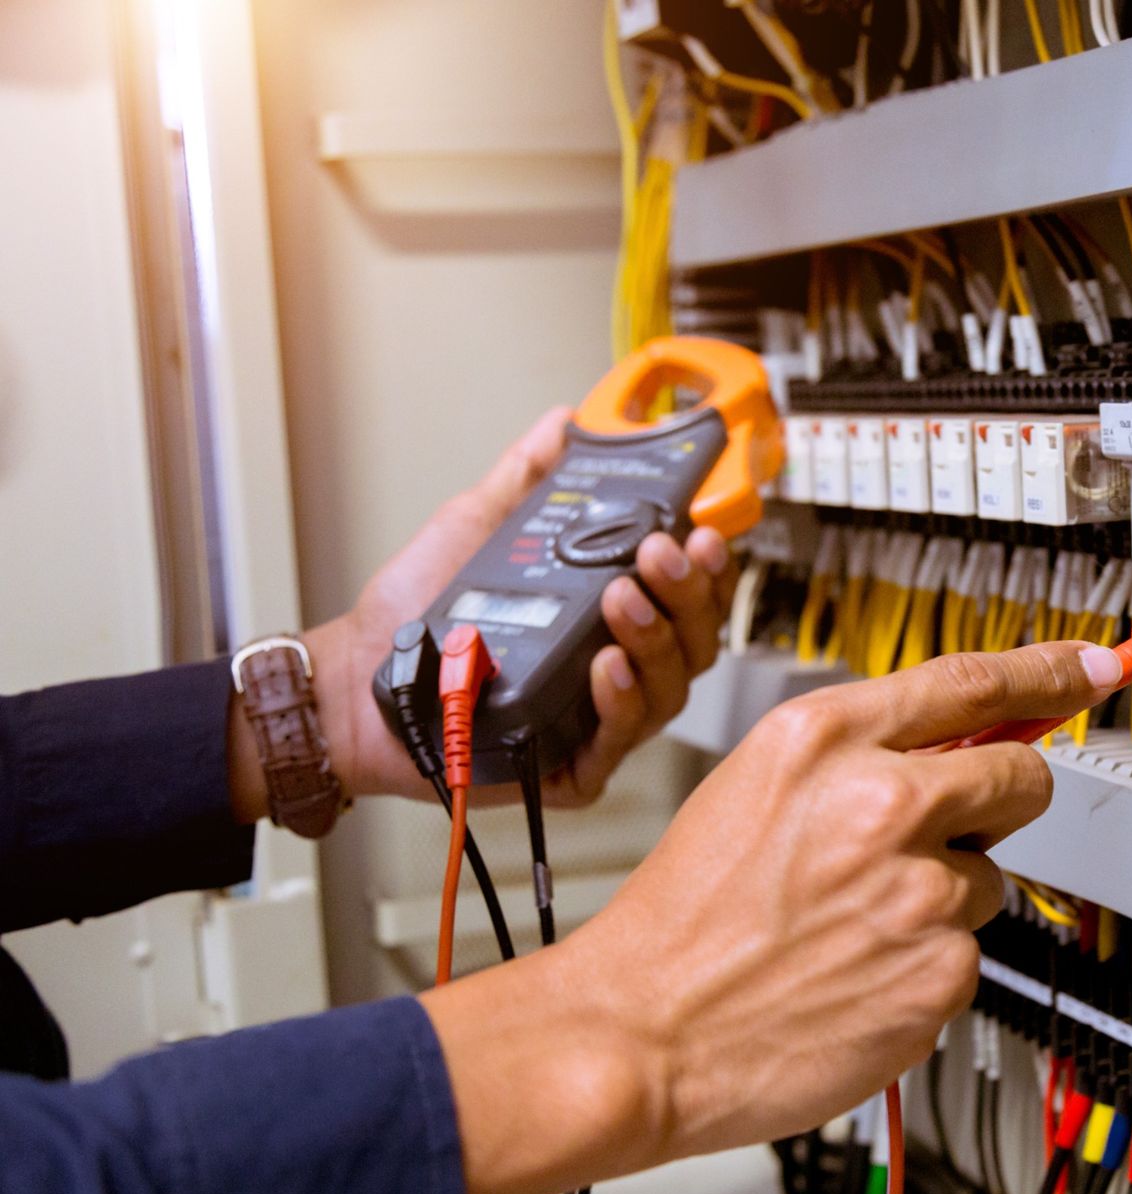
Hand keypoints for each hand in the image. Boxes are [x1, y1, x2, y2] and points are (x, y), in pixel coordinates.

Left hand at [233, 408, 739, 819]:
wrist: (356, 678)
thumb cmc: (418, 614)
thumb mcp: (479, 525)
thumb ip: (528, 475)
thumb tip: (566, 421)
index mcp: (610, 615)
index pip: (690, 593)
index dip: (708, 566)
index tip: (700, 531)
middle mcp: (619, 667)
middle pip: (695, 640)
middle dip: (687, 594)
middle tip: (656, 554)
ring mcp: (600, 720)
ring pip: (671, 689)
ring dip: (655, 638)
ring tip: (621, 599)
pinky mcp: (574, 767)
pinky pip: (621, 741)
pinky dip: (622, 701)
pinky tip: (605, 666)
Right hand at [420, 641, 1123, 1193]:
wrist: (643, 1033)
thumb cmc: (684, 917)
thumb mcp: (756, 784)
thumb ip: (859, 753)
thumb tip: (955, 743)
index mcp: (827, 740)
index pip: (974, 682)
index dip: (1049, 672)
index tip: (1092, 666)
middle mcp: (884, 803)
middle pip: (1020, 777)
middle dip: (997, 801)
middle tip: (938, 838)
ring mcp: (919, 892)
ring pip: (988, 877)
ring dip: (942, 899)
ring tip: (852, 927)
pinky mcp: (939, 973)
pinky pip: (966, 953)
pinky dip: (924, 967)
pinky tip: (856, 976)